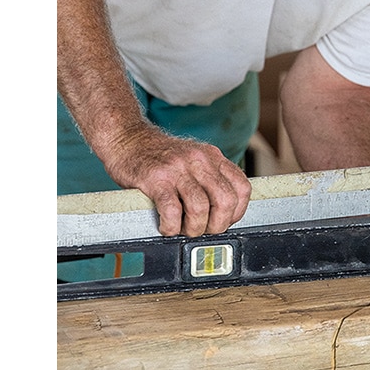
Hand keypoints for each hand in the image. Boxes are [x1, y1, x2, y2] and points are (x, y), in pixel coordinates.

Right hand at [105, 122, 252, 236]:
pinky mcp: (155, 179)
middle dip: (217, 224)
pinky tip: (166, 226)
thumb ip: (209, 178)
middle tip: (204, 230)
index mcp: (212, 157)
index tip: (225, 221)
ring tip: (183, 229)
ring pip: (200, 208)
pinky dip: (171, 226)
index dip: (237, 212)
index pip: (242, 188)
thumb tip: (223, 212)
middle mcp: (199, 160)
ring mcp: (177, 168)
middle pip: (225, 200)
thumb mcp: (193, 159)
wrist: (127, 139)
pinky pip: (172, 210)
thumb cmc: (160, 156)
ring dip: (193, 228)